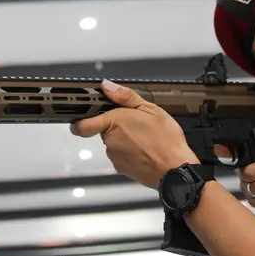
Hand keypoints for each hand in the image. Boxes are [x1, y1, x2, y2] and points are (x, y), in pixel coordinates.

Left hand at [70, 80, 198, 188]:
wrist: (176, 169)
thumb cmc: (166, 140)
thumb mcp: (150, 109)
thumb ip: (125, 96)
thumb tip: (108, 87)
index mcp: (114, 122)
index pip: (83, 125)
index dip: (79, 122)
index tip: (79, 119)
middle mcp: (111, 141)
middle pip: (105, 131)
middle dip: (117, 127)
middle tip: (136, 125)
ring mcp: (115, 156)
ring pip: (115, 144)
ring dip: (126, 141)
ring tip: (145, 139)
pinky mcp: (122, 169)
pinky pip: (122, 157)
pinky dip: (131, 154)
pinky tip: (146, 150)